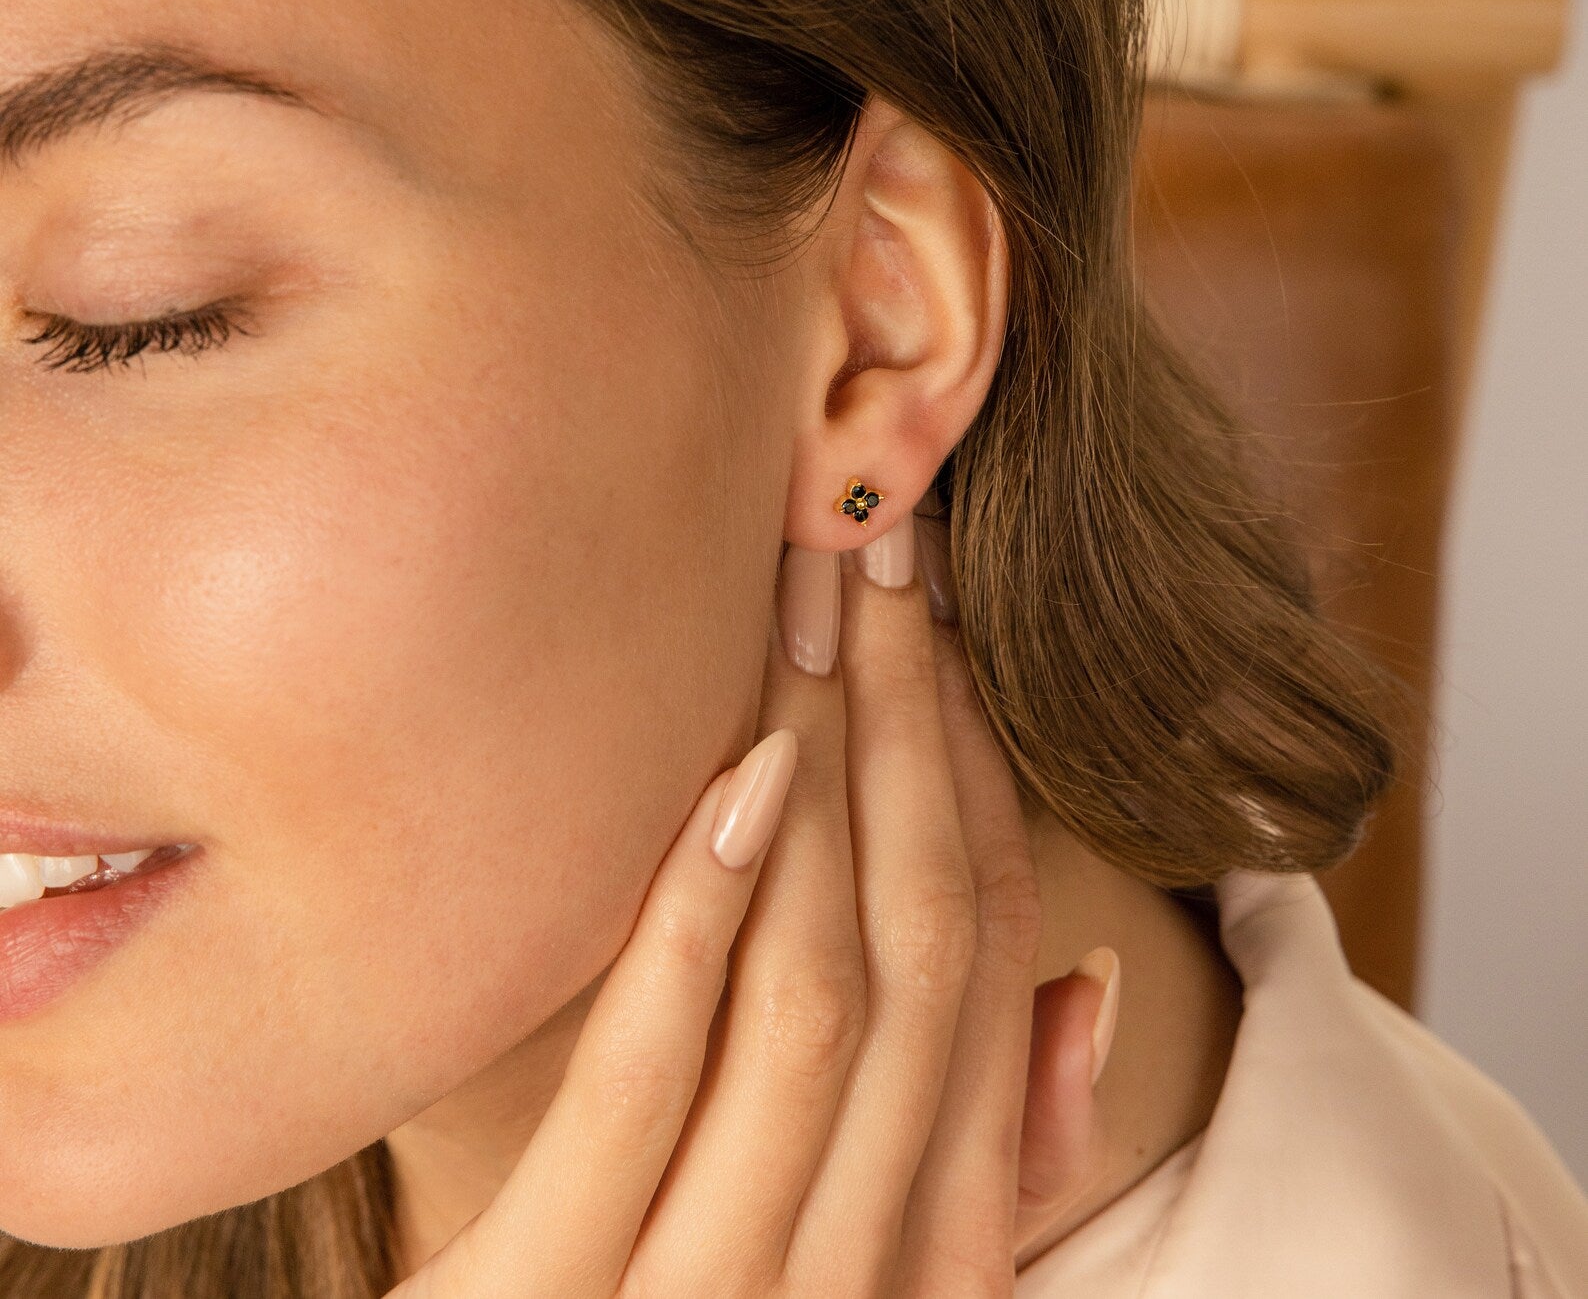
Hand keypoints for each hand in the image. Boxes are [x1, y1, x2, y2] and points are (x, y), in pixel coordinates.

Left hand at [387, 513, 1115, 1296]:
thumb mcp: (876, 1280)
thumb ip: (989, 1170)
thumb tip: (1084, 983)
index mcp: (926, 1261)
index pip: (987, 978)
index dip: (988, 790)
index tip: (952, 634)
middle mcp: (856, 1275)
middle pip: (923, 955)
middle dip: (918, 736)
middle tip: (888, 549)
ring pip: (820, 998)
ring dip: (832, 783)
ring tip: (822, 612)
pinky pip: (650, 1079)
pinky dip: (706, 919)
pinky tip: (740, 772)